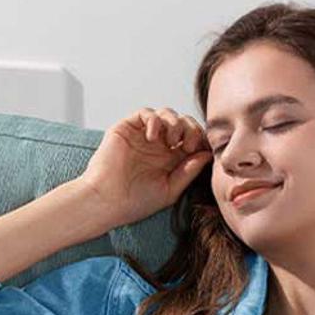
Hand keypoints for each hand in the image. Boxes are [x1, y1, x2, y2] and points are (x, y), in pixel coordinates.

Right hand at [78, 107, 212, 227]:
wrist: (107, 201)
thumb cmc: (136, 201)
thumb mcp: (171, 189)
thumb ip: (189, 171)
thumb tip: (208, 154)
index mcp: (172, 159)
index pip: (194, 140)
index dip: (202, 141)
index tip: (203, 151)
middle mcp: (159, 145)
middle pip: (184, 123)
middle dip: (192, 130)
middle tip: (187, 145)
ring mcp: (143, 135)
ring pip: (167, 114)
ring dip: (175, 123)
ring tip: (171, 142)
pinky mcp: (127, 128)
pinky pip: (146, 113)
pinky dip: (154, 120)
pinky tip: (153, 137)